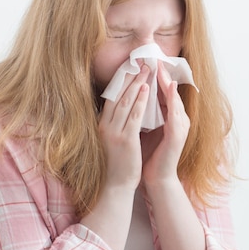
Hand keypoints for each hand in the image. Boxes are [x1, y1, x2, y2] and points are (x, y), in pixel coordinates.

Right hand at [98, 64, 149, 191]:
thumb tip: (118, 111)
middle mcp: (105, 126)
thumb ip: (113, 126)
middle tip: (140, 62)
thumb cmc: (115, 166)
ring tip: (145, 70)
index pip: (110, 98)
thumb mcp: (110, 142)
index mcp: (101, 126)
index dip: (120, 82)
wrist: (114, 187)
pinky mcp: (125, 139)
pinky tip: (147, 89)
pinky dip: (140, 101)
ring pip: (125, 102)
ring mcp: (114, 132)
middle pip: (117, 95)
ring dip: (136, 84)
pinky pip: (134, 115)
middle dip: (129, 77)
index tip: (128, 68)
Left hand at [141, 63, 189, 188]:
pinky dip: (172, 100)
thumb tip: (131, 98)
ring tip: (162, 68)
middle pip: (171, 93)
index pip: (163, 93)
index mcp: (169, 118)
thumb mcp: (145, 129)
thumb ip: (143, 114)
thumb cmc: (149, 154)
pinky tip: (168, 89)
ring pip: (174, 100)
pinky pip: (175, 113)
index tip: (147, 62)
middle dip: (163, 75)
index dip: (156, 78)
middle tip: (155, 58)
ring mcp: (180, 127)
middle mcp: (178, 119)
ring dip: (168, 83)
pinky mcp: (177, 135)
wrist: (156, 178)